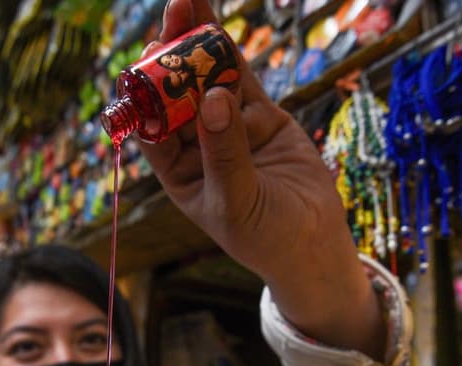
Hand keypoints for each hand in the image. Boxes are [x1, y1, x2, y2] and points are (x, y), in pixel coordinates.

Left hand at [140, 0, 384, 360]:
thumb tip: (212, 96)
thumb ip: (225, 152)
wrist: (315, 245)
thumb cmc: (266, 238)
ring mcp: (229, 127)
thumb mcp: (237, 201)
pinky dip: (231, 52)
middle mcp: (197, 145)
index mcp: (178, 172)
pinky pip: (243, 78)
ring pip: (210, 78)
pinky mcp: (262, 116)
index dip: (146, 93)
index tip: (146, 60)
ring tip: (189, 0)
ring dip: (199, 42)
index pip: (153, 126)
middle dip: (172, 55)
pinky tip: (215, 23)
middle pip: (178, 94)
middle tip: (170, 13)